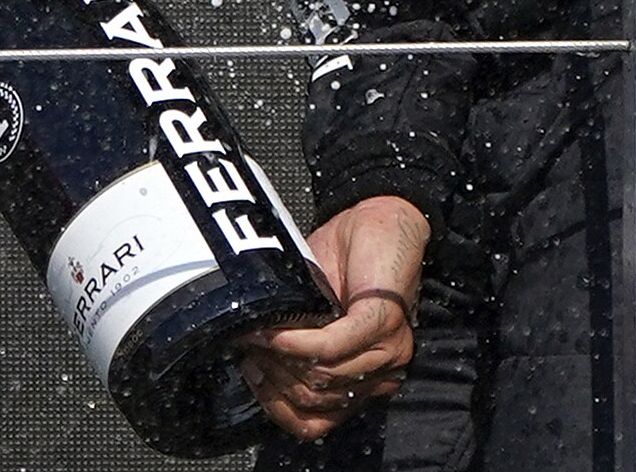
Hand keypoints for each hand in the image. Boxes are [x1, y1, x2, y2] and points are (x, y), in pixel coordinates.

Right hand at [236, 196, 428, 440]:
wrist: (379, 214)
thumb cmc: (345, 258)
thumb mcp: (312, 309)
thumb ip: (296, 342)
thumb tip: (252, 363)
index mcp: (365, 376)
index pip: (316, 420)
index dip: (275, 403)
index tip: (249, 372)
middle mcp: (381, 371)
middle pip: (315, 401)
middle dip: (272, 378)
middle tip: (247, 348)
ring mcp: (387, 350)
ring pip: (321, 378)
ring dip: (279, 357)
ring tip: (255, 334)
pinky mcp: (382, 321)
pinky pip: (331, 347)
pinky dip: (296, 340)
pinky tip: (274, 330)